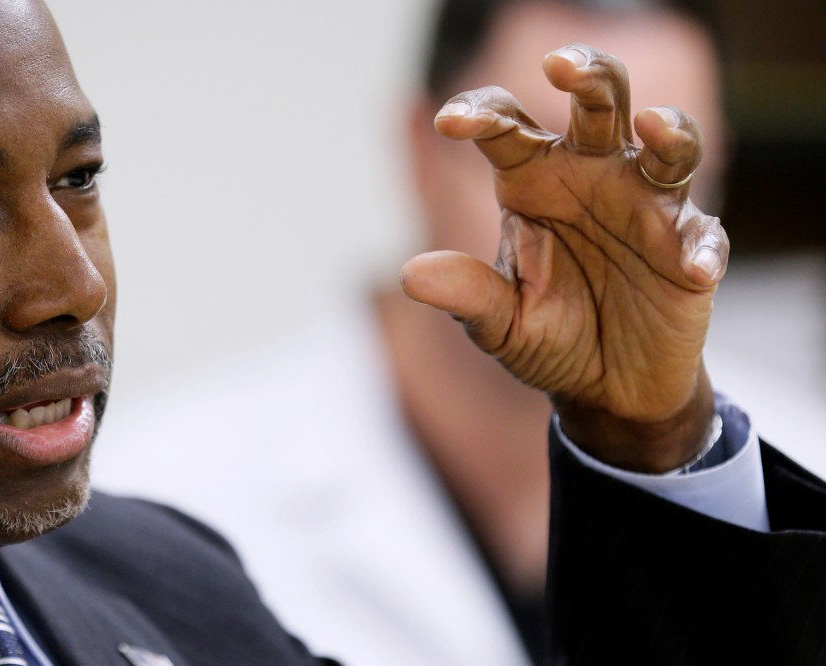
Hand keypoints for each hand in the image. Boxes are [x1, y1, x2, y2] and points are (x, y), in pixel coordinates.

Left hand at [400, 45, 727, 471]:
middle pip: (597, 102)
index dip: (480, 113)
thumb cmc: (550, 340)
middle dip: (585, 74)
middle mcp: (590, 177)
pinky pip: (701, 234)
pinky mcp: (689, 244)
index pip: (507, 127)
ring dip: (666, 130)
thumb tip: (410, 275)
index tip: (449, 123)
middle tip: (559, 64)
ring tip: (652, 127)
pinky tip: (693, 270)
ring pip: (668, 143)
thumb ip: (467, 297)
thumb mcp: (501, 325)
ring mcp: (645, 204)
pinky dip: (700, 247)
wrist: (606, 388)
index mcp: (533, 181)